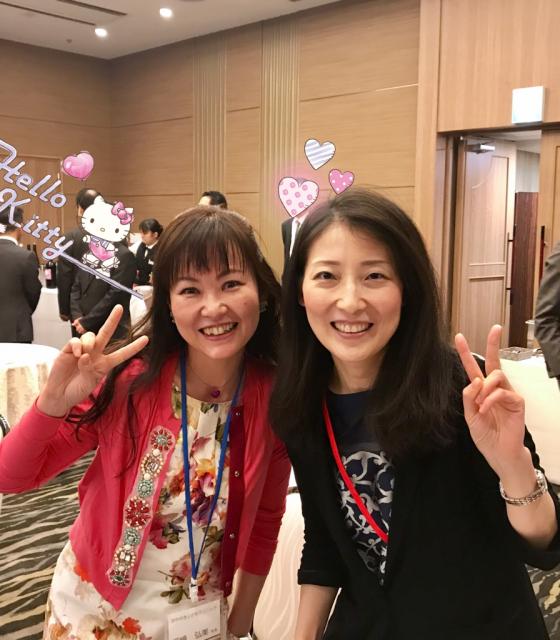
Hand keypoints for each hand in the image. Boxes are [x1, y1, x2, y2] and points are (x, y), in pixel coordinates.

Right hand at [37, 305, 148, 416]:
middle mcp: (95, 354)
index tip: (146, 339)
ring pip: (90, 336)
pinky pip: (75, 340)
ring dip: (89, 342)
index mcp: (105, 364)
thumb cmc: (77, 390)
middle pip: (106, 333)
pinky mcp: (68, 350)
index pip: (122, 354)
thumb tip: (84, 355)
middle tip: (119, 307)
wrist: (59, 395)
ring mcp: (82, 350)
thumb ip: (89, 369)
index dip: (133, 347)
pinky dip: (77, 345)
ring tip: (84, 355)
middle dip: (113, 320)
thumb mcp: (89, 382)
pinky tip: (75, 354)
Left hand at [454, 325, 525, 477]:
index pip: (474, 368)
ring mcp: (508, 394)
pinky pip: (502, 392)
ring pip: (497, 375)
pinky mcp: (517, 402)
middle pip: (493, 362)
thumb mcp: (470, 416)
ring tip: (480, 405)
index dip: (465, 352)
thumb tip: (474, 380)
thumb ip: (469, 397)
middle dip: (493, 344)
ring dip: (484, 387)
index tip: (458, 336)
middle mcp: (495, 388)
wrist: (499, 454)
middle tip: (495, 329)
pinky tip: (486, 409)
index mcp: (481, 391)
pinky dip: (491, 399)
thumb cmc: (486, 436)